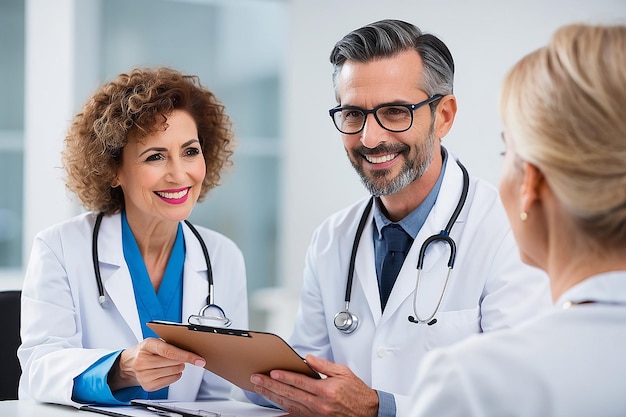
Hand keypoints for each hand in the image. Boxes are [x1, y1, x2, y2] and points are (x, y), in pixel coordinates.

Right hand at [108, 338, 205, 391]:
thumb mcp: (154, 342)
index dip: (186, 356)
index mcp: (147, 345)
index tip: (199, 359)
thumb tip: (191, 351)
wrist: (129, 364)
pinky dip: (175, 375)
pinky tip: (168, 370)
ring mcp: (144, 375)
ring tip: (170, 363)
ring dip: (178, 367)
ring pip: (174, 372)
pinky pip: (171, 380)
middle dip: (181, 360)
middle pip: (174, 363)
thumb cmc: (145, 351)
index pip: (170, 351)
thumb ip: (169, 344)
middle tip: (178, 357)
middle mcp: (143, 361)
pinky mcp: (148, 386)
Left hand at [250, 354, 378, 416]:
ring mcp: (315, 414)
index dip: (284, 376)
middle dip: (271, 385)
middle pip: (289, 393)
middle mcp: (319, 404)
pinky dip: (283, 415)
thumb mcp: (343, 372)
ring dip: (272, 397)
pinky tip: (273, 412)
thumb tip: (309, 359)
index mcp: (325, 390)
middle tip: (257, 379)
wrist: (367, 412)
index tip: (272, 372)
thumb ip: (324, 366)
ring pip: (288, 405)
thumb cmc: (357, 393)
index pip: (299, 382)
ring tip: (260, 389)